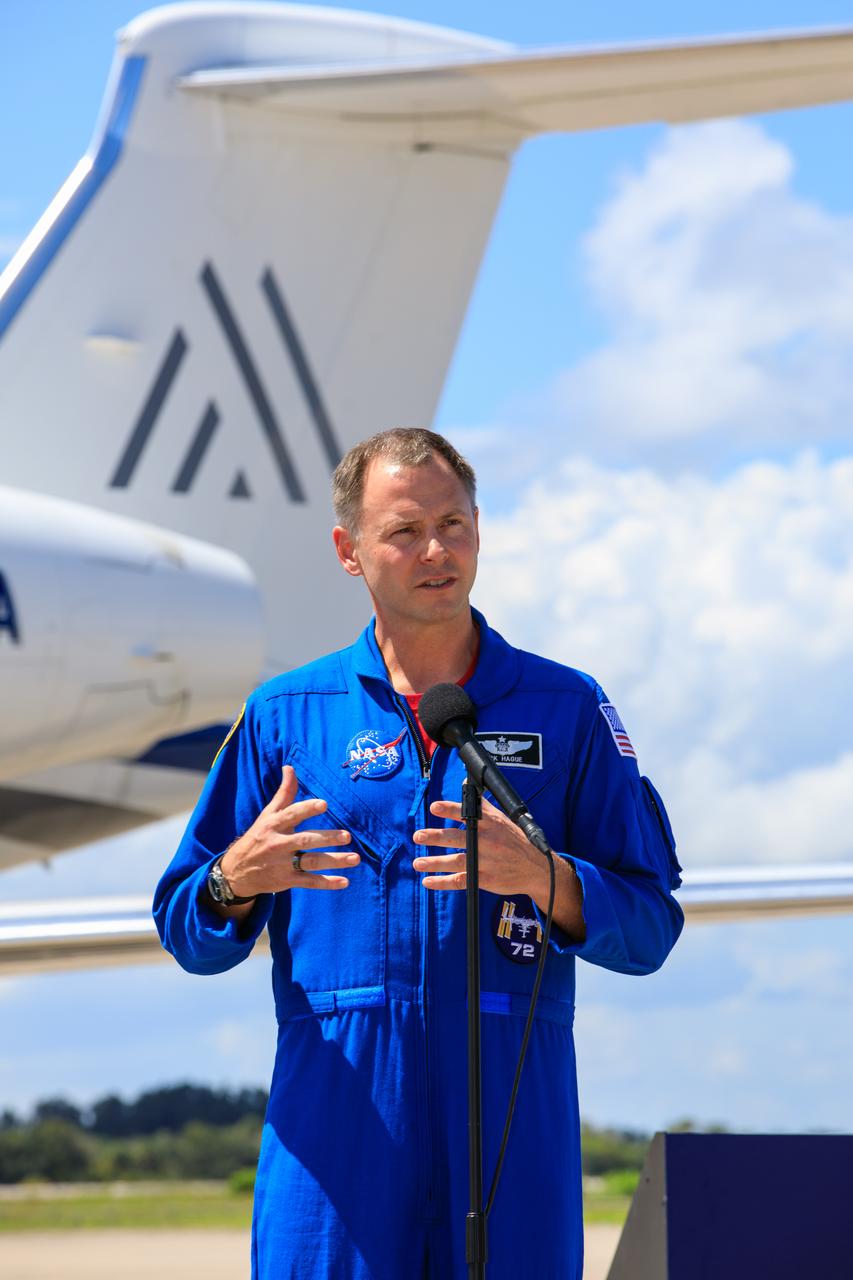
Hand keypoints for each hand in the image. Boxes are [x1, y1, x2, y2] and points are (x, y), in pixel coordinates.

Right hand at [220, 765, 357, 896]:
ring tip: (355, 858)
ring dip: (334, 861)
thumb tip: (289, 767)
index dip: (307, 809)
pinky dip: (327, 883)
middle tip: (347, 836)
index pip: (292, 814)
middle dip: (327, 838)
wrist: (236, 872)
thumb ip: (283, 793)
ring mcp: (283, 864)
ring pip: (311, 862)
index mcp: (274, 825)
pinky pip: (309, 882)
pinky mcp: (287, 881)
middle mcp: (278, 844)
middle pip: (305, 840)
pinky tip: (345, 882)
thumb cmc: (258, 837)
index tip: (324, 804)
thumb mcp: (267, 815)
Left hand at [412, 796, 547, 899]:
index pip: (468, 813)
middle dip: (436, 837)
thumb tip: (466, 784)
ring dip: (435, 863)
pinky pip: (461, 881)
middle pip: (458, 838)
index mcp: (491, 824)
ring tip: (417, 863)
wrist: (537, 868)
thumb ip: (482, 804)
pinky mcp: (486, 880)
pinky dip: (443, 883)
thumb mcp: (502, 819)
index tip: (434, 807)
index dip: (450, 810)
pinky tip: (428, 882)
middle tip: (418, 836)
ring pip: (457, 862)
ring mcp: (487, 862)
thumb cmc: (516, 840)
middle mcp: (488, 842)